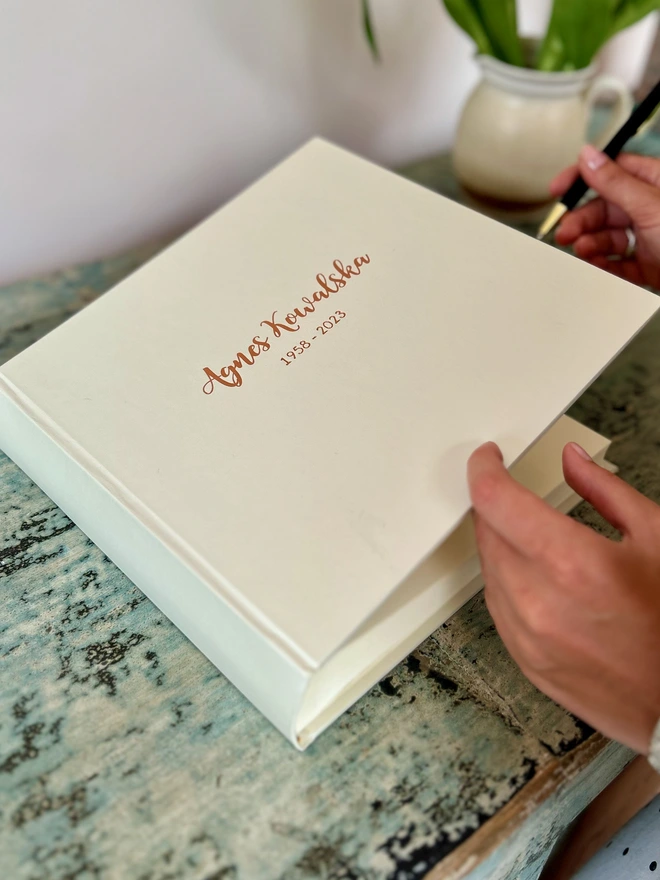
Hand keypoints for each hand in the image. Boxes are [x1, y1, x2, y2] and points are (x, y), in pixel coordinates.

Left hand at [467, 440, 659, 754]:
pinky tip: (539, 581)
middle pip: (486, 530)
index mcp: (570, 562)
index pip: (494, 500)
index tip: (488, 459)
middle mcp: (537, 599)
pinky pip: (496, 605)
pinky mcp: (524, 659)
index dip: (484, 469)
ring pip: (487, 567)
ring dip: (501, 544)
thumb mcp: (656, 537)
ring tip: (539, 543)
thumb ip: (605, 490)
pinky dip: (508, 582)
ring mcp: (526, 635)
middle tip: (521, 498)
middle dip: (498, 506)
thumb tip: (573, 461)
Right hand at [551, 145, 659, 288]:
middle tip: (567, 233)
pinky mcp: (649, 266)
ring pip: (609, 238)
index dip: (583, 178)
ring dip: (591, 245)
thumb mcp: (650, 205)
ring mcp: (650, 238)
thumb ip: (615, 183)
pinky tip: (597, 266)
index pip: (612, 171)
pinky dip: (604, 266)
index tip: (559, 188)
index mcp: (655, 183)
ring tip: (584, 252)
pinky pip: (618, 264)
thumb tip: (588, 156)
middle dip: (583, 221)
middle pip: (605, 209)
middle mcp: (651, 208)